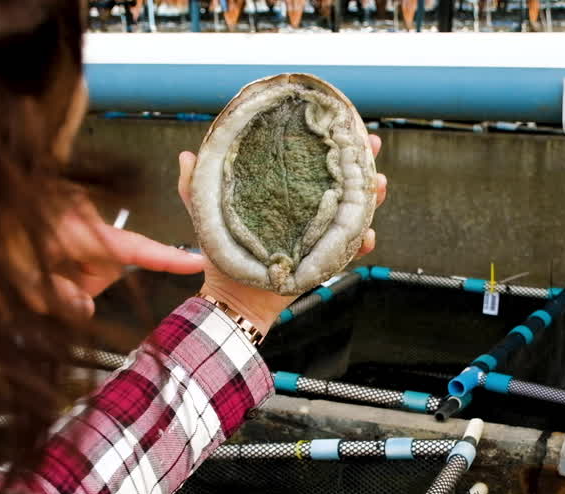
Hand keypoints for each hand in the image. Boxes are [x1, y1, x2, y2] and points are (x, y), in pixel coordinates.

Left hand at [30, 197, 205, 316]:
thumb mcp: (18, 277)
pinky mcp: (69, 213)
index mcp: (78, 230)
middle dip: (83, 281)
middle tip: (45, 283)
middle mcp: (83, 218)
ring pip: (92, 258)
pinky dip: (63, 259)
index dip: (168, 259)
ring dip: (70, 270)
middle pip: (108, 262)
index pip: (136, 249)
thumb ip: (57, 298)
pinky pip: (81, 247)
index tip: (199, 262)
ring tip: (38, 264)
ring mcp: (77, 214)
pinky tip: (40, 252)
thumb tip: (86, 308)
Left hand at [179, 134, 387, 335]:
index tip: (342, 123)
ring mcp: (318, 234)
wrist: (233, 298)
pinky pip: (351, 248)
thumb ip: (194, 186)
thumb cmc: (221, 256)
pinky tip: (365, 235)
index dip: (327, 143)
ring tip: (378, 186)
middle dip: (361, 164)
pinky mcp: (325, 259)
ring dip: (370, 199)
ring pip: (354, 211)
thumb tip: (187, 154)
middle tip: (373, 147)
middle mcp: (305, 210)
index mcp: (283, 194)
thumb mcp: (206, 215)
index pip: (309, 162)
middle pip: (341, 182)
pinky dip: (362, 241)